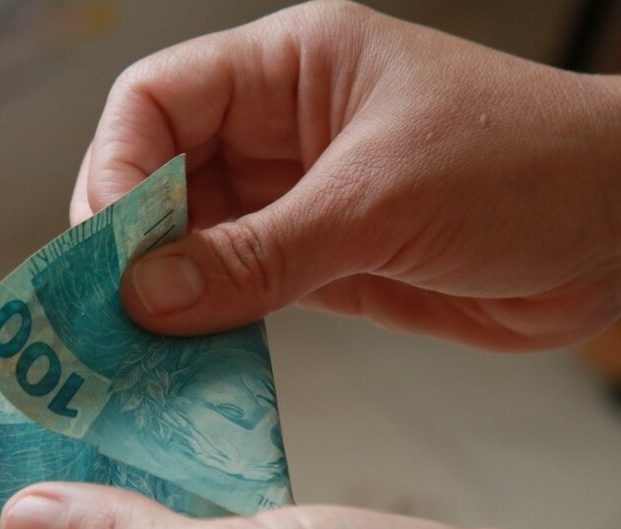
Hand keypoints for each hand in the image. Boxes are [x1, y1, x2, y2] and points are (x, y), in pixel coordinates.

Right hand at [72, 0, 620, 349]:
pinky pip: (235, 289)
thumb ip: (261, 252)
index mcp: (290, 68)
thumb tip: (149, 294)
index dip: (119, 166)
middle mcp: (279, 131)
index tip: (109, 242)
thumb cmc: (527, 167)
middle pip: (161, 174)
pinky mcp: (316, 264)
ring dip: (161, 290)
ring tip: (132, 344)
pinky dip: (206, 322)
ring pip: (191, 240)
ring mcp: (294, 201)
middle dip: (129, 239)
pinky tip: (185, 355)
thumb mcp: (381, 199)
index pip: (158, 100)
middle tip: (105, 307)